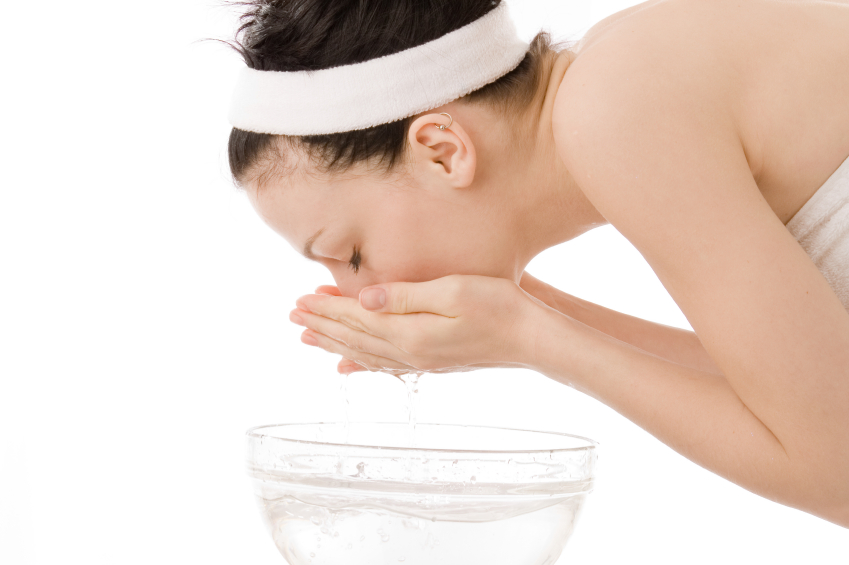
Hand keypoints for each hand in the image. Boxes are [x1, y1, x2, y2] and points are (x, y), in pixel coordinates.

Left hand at [290, 275, 545, 375]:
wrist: (531, 338)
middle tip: (293, 316)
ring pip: (364, 353)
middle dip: (322, 325)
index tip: (300, 299)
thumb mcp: (451, 291)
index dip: (327, 308)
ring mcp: (420, 360)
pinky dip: (361, 363)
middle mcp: (409, 352)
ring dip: (335, 343)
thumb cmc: (498, 307)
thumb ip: (405, 296)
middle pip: (354, 338)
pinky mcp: (432, 361)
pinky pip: (385, 365)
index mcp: (409, 333)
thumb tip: (363, 299)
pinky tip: (349, 366)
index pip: (356, 318)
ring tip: (309, 337)